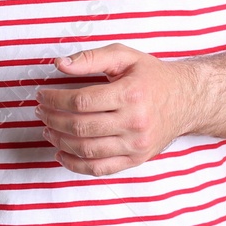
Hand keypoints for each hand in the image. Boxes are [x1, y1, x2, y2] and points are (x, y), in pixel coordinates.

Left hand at [34, 43, 195, 176]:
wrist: (186, 100)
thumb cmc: (151, 76)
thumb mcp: (124, 56)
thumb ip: (90, 58)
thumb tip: (59, 65)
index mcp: (130, 93)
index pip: (81, 101)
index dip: (54, 99)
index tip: (42, 95)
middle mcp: (134, 122)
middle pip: (81, 127)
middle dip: (53, 119)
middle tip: (40, 111)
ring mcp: (135, 145)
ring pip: (87, 150)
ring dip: (59, 141)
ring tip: (47, 129)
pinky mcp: (136, 160)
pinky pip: (100, 169)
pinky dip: (75, 164)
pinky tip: (61, 153)